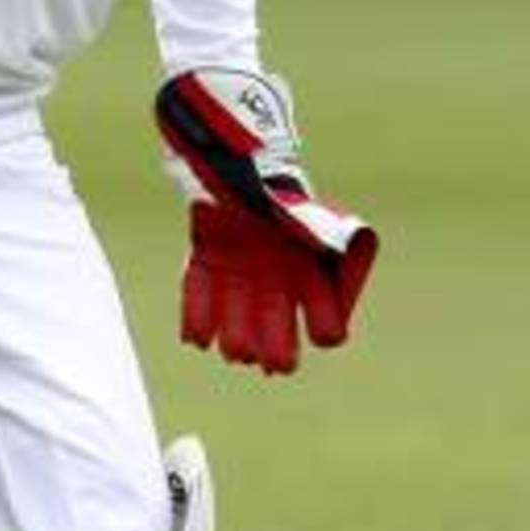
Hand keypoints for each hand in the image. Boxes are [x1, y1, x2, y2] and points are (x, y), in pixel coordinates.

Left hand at [181, 194, 376, 375]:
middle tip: (274, 364)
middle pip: (279, 341)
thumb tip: (332, 255)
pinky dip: (197, 322)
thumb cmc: (286, 196)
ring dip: (237, 343)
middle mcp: (276, 289)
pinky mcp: (207, 267)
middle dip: (278, 355)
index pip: (327, 326)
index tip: (322, 329)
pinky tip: (198, 338)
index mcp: (312, 279)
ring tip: (235, 348)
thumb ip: (328, 238)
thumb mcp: (316, 217)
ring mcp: (240, 282)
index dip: (326, 331)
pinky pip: (198, 301)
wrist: (243, 166)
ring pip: (237, 331)